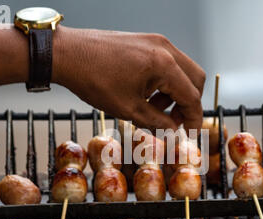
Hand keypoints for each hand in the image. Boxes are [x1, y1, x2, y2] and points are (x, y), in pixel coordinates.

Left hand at [53, 27, 205, 132]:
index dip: (194, 119)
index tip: (191, 134)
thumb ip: (157, 122)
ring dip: (175, 93)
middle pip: (195, 79)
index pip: (192, 96)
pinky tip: (146, 94)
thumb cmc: (93, 79)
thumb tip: (173, 131)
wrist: (67, 54)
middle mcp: (165, 48)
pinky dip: (165, 81)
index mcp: (164, 65)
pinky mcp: (146, 41)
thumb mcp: (128, 109)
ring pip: (182, 70)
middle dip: (188, 103)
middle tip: (173, 122)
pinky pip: (167, 62)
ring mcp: (156, 41)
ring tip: (154, 109)